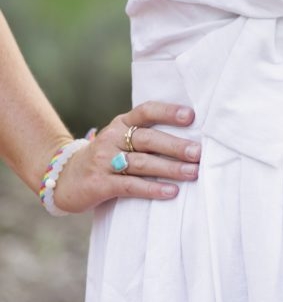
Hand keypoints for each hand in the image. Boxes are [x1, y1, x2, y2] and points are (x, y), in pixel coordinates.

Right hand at [52, 101, 200, 212]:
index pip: (146, 111)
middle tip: (199, 153)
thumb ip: (146, 137)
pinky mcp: (99, 184)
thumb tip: (190, 138)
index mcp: (121, 123)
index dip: (168, 112)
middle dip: (175, 146)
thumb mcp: (120, 140)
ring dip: (170, 169)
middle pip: (147, 139)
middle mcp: (112, 138)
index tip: (191, 116)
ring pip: (142, 163)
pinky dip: (152, 189)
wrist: (64, 179)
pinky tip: (171, 191)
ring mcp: (104, 161)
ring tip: (193, 172)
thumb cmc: (106, 158)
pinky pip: (130, 186)